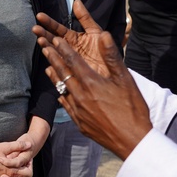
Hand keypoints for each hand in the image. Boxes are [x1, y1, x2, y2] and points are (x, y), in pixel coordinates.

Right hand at [0, 139, 34, 176]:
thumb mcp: (5, 146)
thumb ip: (18, 146)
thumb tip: (29, 145)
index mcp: (11, 170)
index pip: (27, 174)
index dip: (30, 166)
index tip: (28, 159)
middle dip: (25, 173)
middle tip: (23, 164)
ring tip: (17, 169)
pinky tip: (7, 175)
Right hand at [34, 0, 112, 78]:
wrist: (113, 69)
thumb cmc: (105, 49)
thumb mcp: (95, 31)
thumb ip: (85, 18)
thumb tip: (76, 1)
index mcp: (73, 37)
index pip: (58, 28)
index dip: (49, 22)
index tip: (39, 16)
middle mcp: (68, 47)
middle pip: (52, 39)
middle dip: (43, 33)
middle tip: (35, 29)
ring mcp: (67, 58)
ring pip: (54, 50)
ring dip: (46, 45)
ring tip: (40, 40)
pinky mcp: (69, 69)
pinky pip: (59, 63)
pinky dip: (53, 58)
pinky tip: (47, 53)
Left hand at [36, 21, 151, 159]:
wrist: (131, 140)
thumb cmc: (132, 109)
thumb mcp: (125, 79)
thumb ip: (112, 56)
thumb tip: (103, 35)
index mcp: (91, 83)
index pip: (73, 61)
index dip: (63, 48)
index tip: (55, 39)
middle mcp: (80, 95)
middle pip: (62, 73)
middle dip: (53, 59)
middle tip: (44, 48)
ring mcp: (78, 110)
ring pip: (61, 89)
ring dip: (54, 76)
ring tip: (47, 67)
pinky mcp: (79, 122)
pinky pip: (66, 105)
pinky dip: (61, 96)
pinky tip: (60, 93)